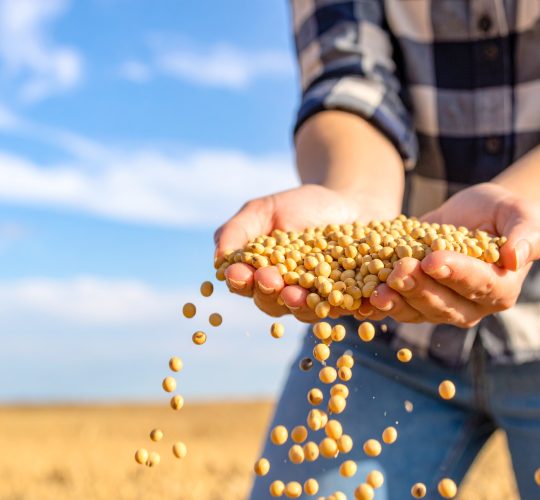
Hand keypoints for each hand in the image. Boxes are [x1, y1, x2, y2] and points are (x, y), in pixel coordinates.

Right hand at [214, 184, 395, 321]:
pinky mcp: (349, 298)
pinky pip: (345, 306)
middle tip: (269, 280)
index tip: (237, 273)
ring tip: (296, 294)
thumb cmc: (301, 206)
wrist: (348, 202)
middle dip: (269, 292)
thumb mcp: (264, 210)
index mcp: (261, 275)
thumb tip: (219, 259)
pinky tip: (340, 296)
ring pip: (306, 309)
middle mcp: (287, 292)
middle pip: (273, 302)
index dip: (240, 281)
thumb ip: (237, 230)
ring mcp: (318, 299)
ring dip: (300, 303)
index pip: (245, 284)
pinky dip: (340, 303)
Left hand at [368, 183, 539, 326]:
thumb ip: (524, 234)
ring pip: (415, 311)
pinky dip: (375, 306)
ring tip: (374, 290)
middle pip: (442, 303)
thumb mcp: (517, 214)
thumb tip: (517, 257)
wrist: (471, 216)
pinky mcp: (412, 300)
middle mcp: (468, 305)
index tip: (432, 259)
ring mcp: (438, 306)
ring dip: (394, 302)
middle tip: (399, 271)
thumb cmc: (499, 213)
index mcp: (498, 288)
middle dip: (418, 288)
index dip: (455, 273)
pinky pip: (394, 307)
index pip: (478, 284)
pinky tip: (357, 301)